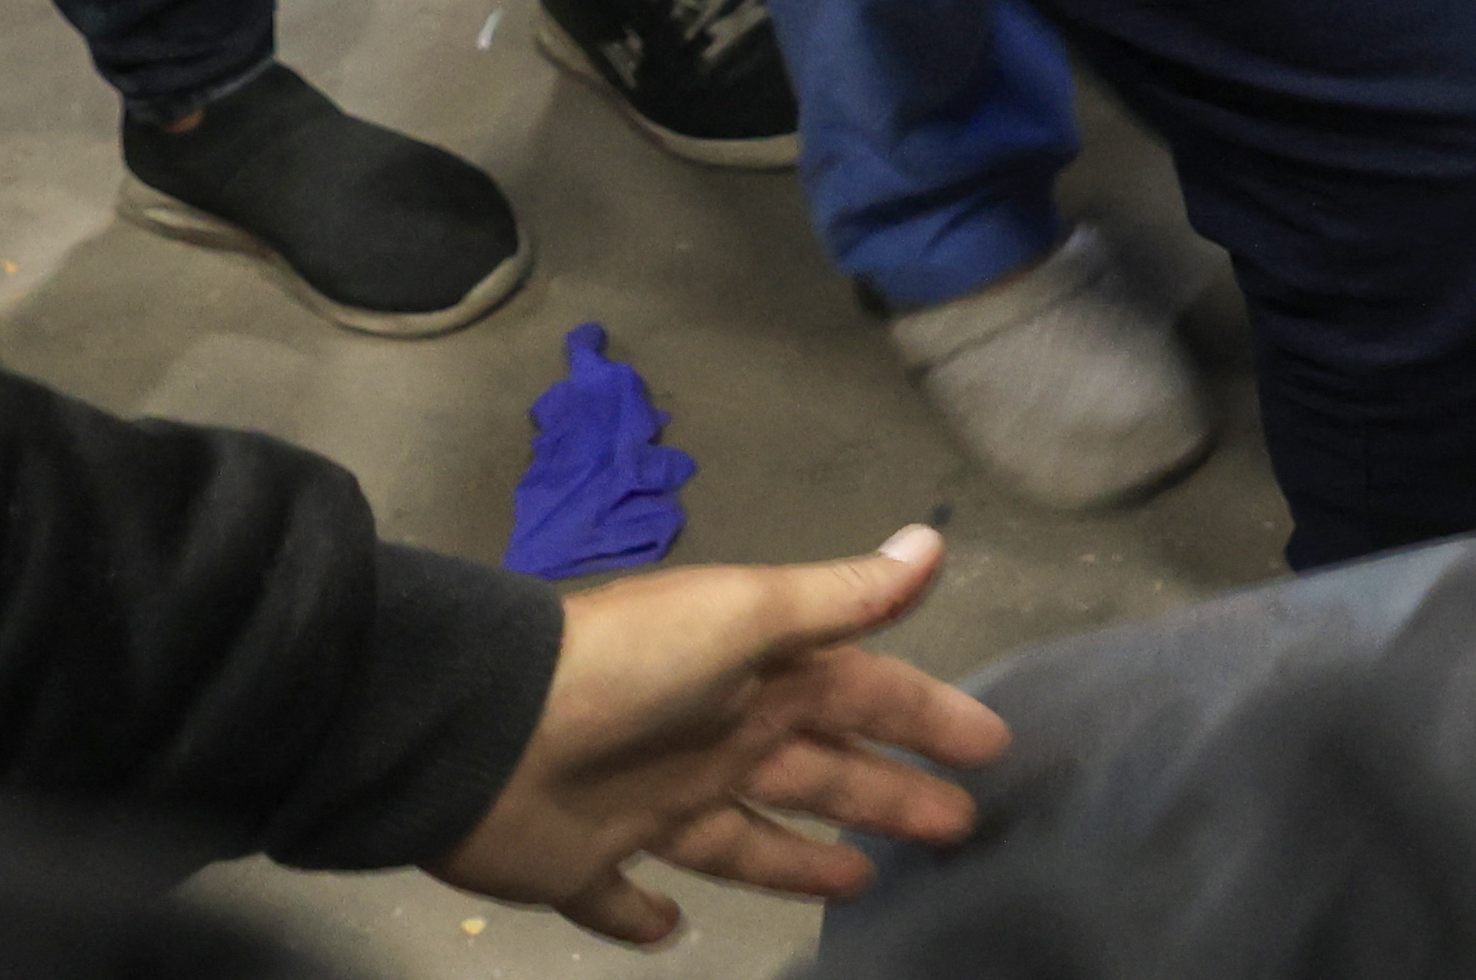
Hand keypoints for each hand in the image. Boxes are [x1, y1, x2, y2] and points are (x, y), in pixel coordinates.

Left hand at [431, 528, 1009, 945]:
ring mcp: (650, 801)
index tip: (991, 747)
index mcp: (755, 678)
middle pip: (819, 772)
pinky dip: (647, 918)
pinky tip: (674, 932)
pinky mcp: (585, 863)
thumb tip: (933, 544)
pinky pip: (624, 898)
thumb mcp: (743, 618)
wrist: (484, 730)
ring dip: (799, 859)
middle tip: (958, 828)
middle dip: (888, 794)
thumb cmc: (627, 670)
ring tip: (860, 886)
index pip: (864, 696)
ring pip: (744, 837)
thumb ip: (837, 597)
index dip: (926, 718)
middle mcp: (712, 737)